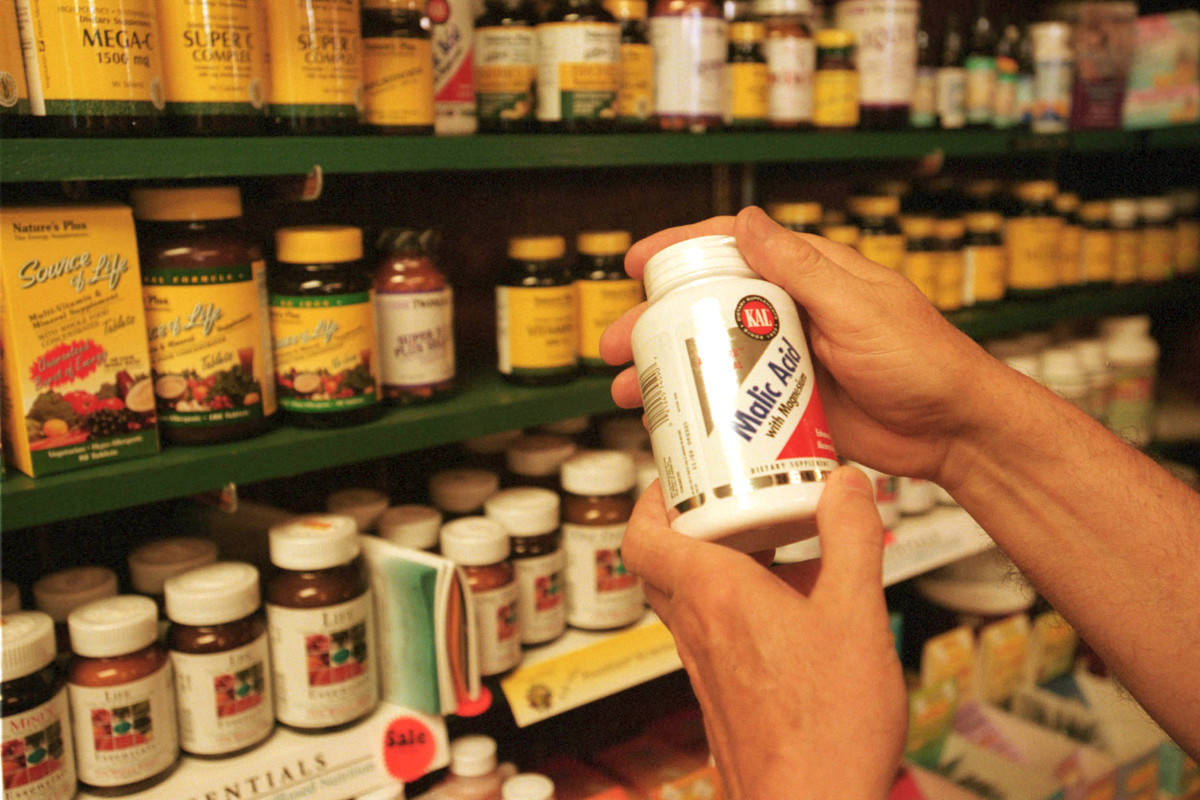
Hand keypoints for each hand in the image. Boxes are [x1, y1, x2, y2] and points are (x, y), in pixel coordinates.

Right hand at [600, 206, 1006, 482]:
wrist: (955, 432)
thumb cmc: (924, 360)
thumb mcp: (859, 307)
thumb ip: (802, 269)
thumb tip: (748, 221)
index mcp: (810, 275)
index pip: (735, 247)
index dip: (680, 250)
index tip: (637, 262)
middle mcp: (792, 312)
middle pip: (709, 307)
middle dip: (655, 322)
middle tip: (614, 344)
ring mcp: (788, 360)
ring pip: (713, 356)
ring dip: (668, 370)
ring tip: (627, 392)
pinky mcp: (790, 404)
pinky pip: (735, 401)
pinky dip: (701, 409)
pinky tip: (673, 423)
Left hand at [622, 467, 906, 799]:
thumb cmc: (827, 727)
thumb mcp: (857, 613)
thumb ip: (852, 539)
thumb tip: (846, 485)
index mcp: (713, 594)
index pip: (641, 534)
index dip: (649, 497)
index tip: (679, 474)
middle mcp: (696, 629)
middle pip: (662, 560)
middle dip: (686, 521)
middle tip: (725, 498)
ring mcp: (705, 665)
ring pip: (689, 597)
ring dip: (716, 562)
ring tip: (767, 541)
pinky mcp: (723, 694)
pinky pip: (713, 632)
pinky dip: (736, 604)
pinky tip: (790, 607)